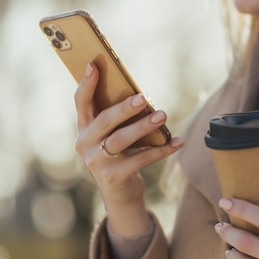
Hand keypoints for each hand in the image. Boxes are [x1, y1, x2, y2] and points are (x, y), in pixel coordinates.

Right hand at [74, 63, 183, 234]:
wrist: (120, 194)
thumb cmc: (120, 156)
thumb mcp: (114, 135)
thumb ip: (119, 117)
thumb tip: (141, 96)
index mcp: (84, 129)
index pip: (81, 102)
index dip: (86, 84)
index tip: (94, 64)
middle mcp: (85, 144)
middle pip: (104, 121)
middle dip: (124, 108)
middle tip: (143, 97)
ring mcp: (97, 162)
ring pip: (120, 140)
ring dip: (143, 127)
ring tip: (162, 115)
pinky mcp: (114, 177)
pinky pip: (140, 160)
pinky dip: (161, 150)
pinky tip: (177, 141)